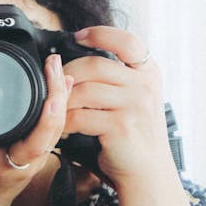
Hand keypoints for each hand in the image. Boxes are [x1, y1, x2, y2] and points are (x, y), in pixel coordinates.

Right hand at [0, 54, 73, 205]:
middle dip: (57, 93)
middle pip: (54, 127)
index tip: (51, 95)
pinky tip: (61, 84)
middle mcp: (28, 161)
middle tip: (52, 64)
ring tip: (56, 67)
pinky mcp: (38, 151)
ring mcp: (36, 157)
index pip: (36, 143)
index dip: (47, 119)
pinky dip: (58, 105)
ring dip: (60, 96)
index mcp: (8, 164)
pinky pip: (54, 127)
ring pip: (58, 126)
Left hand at [63, 27, 173, 187]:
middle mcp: (145, 86)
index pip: (127, 42)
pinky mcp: (120, 127)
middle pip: (94, 65)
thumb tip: (70, 60)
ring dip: (63, 100)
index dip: (100, 34)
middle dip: (68, 73)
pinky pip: (79, 116)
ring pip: (83, 90)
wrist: (148, 171)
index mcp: (149, 72)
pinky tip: (63, 127)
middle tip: (56, 84)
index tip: (78, 36)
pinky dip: (65, 121)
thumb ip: (115, 77)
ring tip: (57, 108)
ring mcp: (134, 106)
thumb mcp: (136, 97)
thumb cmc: (134, 132)